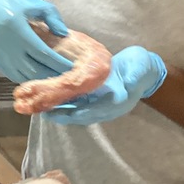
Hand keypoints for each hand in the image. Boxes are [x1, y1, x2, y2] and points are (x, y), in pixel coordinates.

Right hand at [0, 0, 73, 83]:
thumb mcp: (28, 0)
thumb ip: (50, 15)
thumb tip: (63, 33)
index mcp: (17, 29)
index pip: (44, 54)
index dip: (60, 63)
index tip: (74, 68)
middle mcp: (7, 46)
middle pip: (36, 70)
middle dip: (55, 75)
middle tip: (71, 77)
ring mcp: (0, 55)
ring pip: (25, 76)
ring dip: (43, 80)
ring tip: (58, 79)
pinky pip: (14, 75)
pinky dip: (28, 78)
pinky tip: (38, 76)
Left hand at [43, 46, 166, 125]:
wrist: (141, 69)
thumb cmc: (140, 67)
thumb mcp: (139, 67)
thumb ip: (134, 75)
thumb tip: (129, 82)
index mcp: (117, 103)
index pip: (97, 110)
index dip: (81, 112)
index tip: (67, 113)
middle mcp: (105, 108)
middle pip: (82, 115)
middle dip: (64, 114)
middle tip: (45, 111)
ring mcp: (98, 105)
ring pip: (76, 112)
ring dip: (60, 111)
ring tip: (42, 108)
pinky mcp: (93, 99)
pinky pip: (76, 105)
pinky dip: (63, 104)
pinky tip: (50, 100)